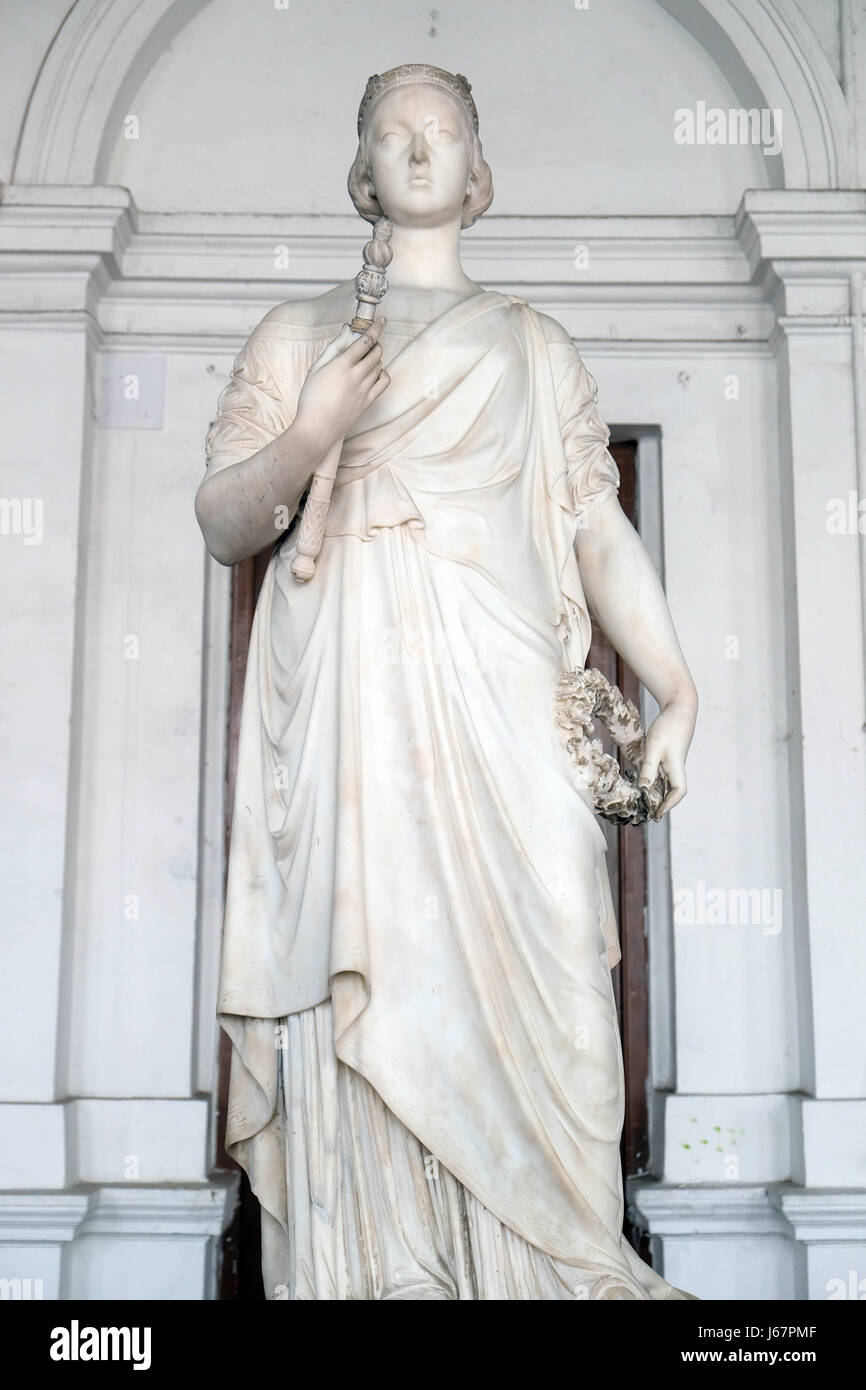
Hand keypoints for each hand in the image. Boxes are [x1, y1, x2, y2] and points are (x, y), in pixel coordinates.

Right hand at [295, 316, 389, 451]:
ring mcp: (365, 389)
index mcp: (343, 365)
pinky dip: (382, 373)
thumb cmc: (311, 398)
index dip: (376, 328)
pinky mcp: (368, 401)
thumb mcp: (317, 368)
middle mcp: (357, 376)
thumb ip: (334, 347)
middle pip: (376, 352)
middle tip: (367, 343)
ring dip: (376, 358)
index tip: (382, 321)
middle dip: (375, 343)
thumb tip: (346, 330)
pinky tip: (374, 373)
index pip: (365, 341)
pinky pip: (384, 382)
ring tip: (364, 360)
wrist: (317, 428)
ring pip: (380, 366)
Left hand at [638, 696, 696, 818]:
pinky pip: (661, 772)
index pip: (678, 792)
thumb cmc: (668, 726)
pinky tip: (641, 781)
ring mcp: (673, 761)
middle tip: (645, 812)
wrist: (679, 706)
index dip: (669, 805)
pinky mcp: (668, 755)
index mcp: (676, 767)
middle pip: (671, 790)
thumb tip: (643, 790)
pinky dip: (653, 779)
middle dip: (660, 802)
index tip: (656, 813)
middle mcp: (676, 767)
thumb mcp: (654, 747)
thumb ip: (648, 768)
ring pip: (665, 781)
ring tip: (641, 801)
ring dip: (656, 791)